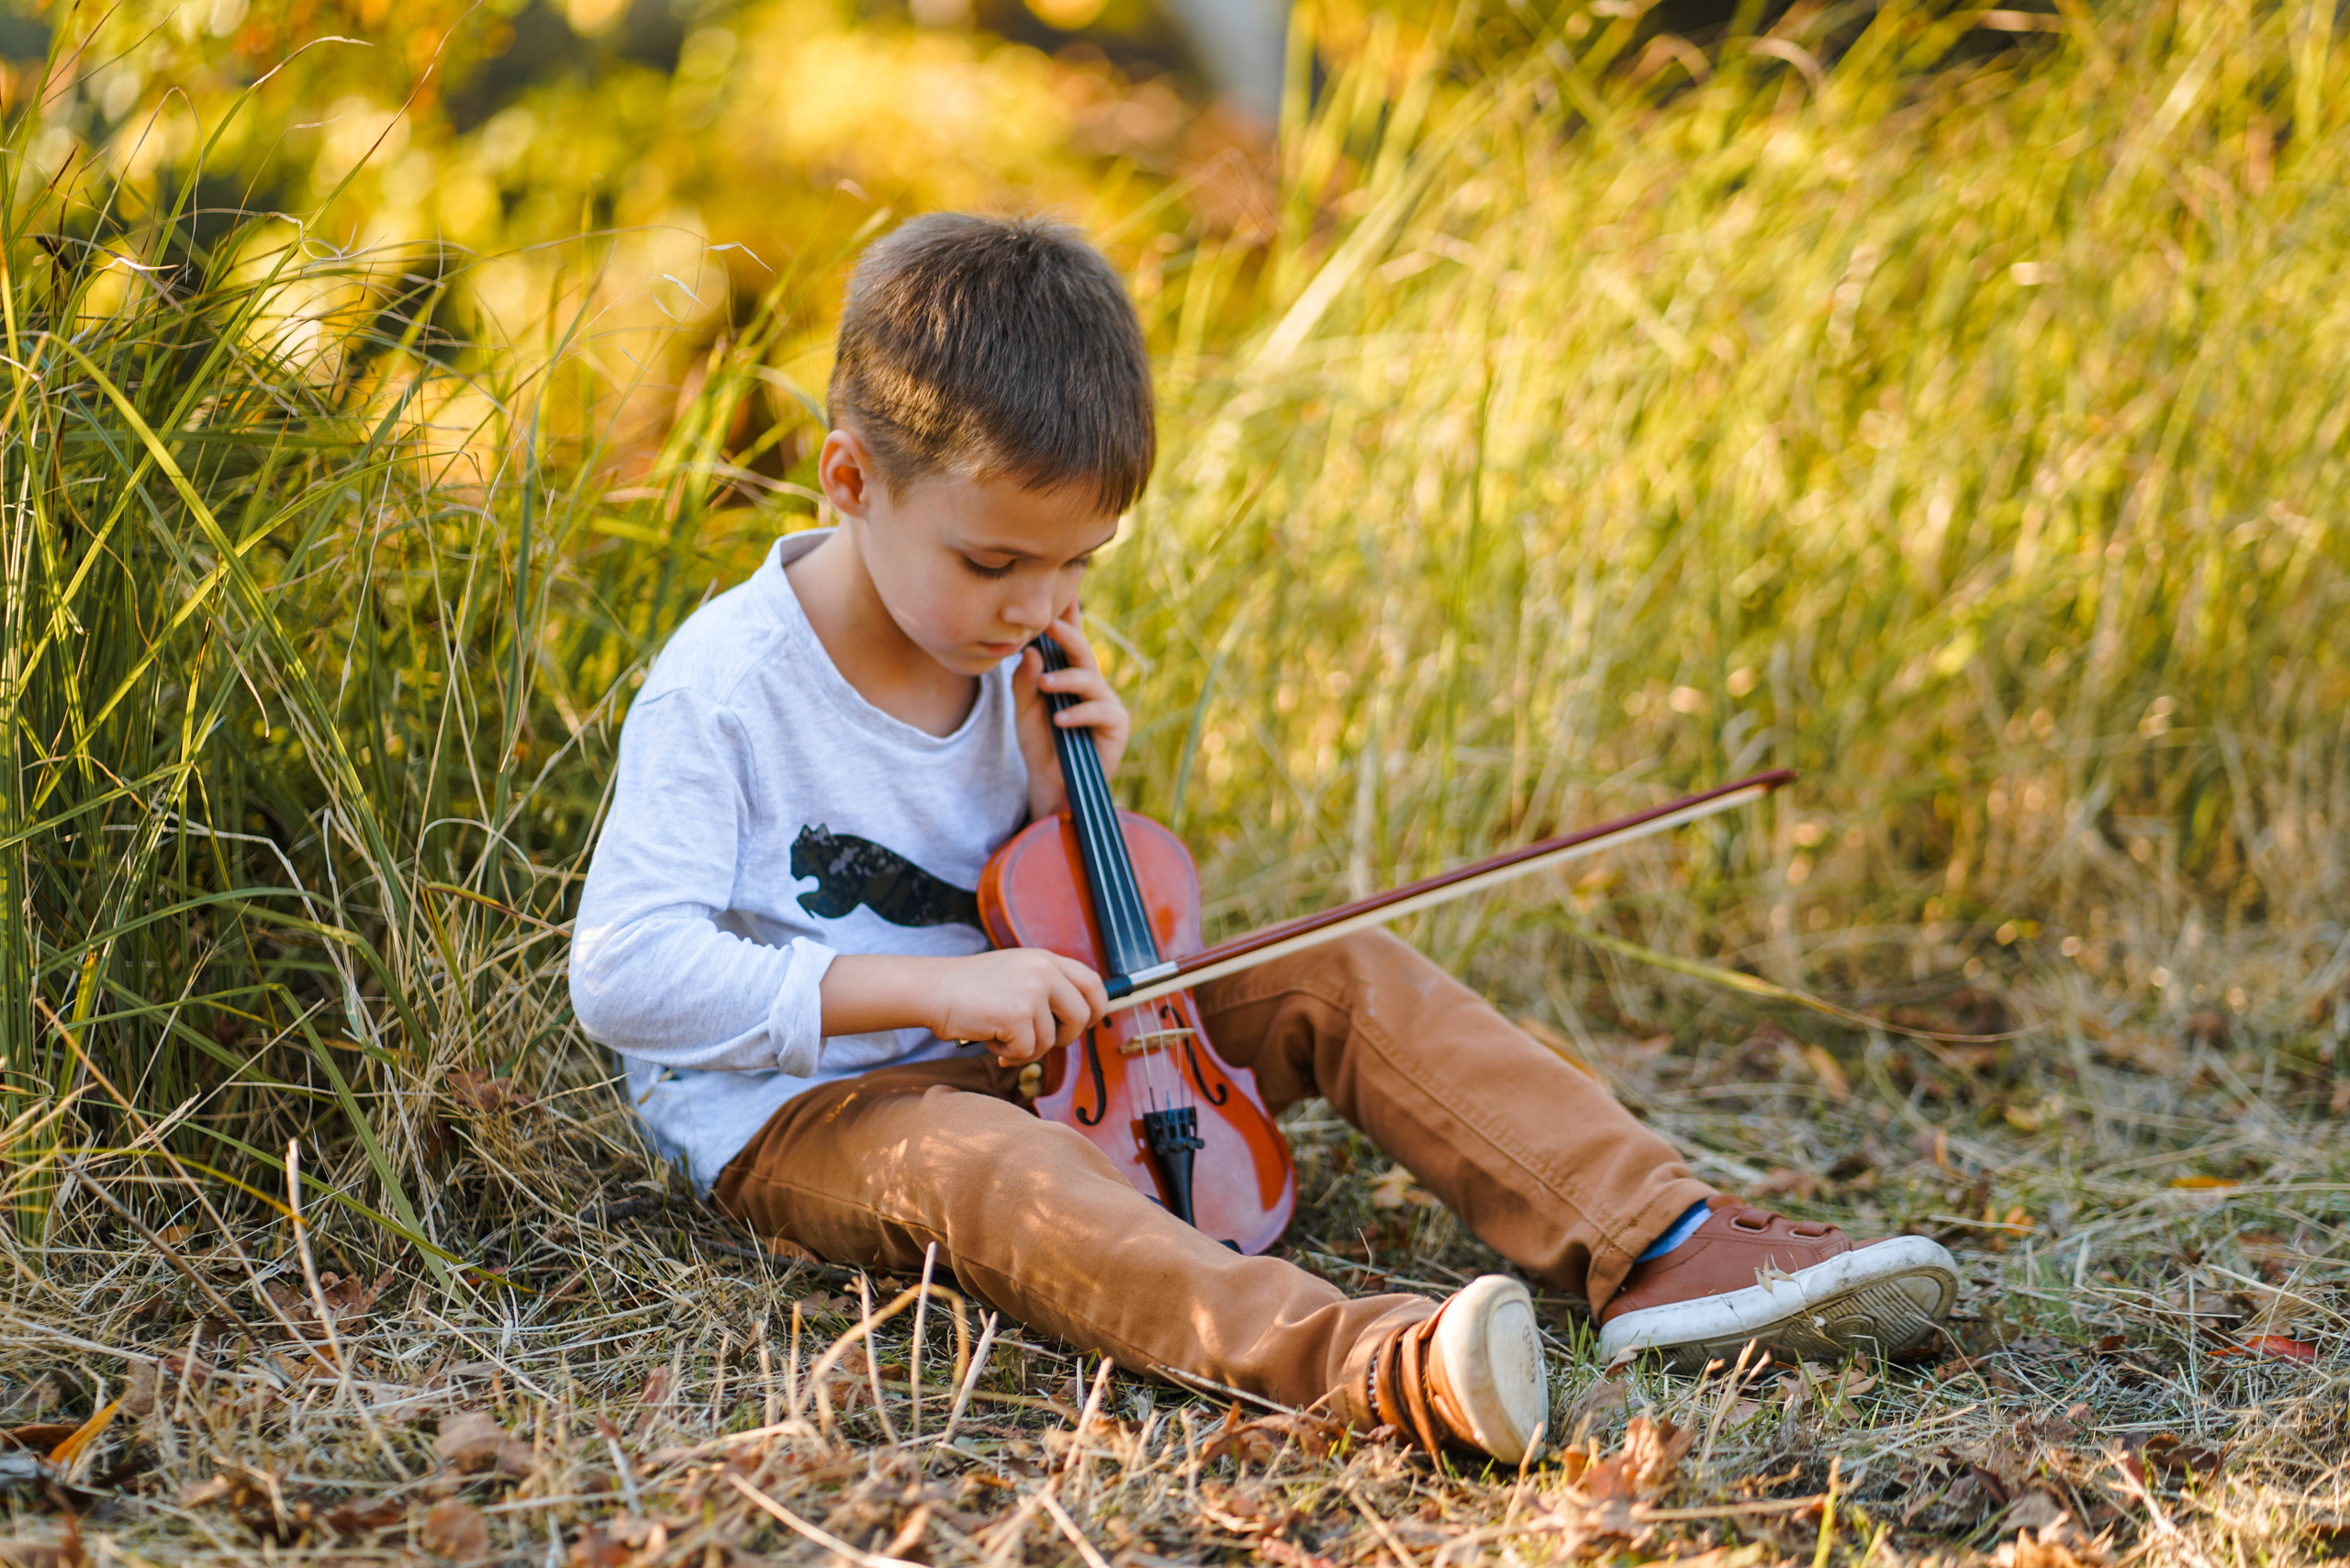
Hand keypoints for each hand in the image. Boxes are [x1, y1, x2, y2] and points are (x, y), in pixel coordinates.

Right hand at [931, 948, 1107, 1065]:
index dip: (1096, 1008)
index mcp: (1045, 959)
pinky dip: (1007, 1053)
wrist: (933, 990)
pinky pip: (1026, 1051)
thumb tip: (1078, 1019)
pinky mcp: (1017, 1015)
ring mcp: (1032, 992)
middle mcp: (1044, 971)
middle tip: (1038, 1041)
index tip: (1085, 1024)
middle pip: (1081, 1016)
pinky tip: (989, 1038)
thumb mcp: (1016, 973)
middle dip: (1065, 1037)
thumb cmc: (969, 988)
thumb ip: (1046, 987)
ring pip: (1050, 1040)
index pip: (1093, 983)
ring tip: (1000, 1034)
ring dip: (1026, 1048)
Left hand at [1013, 608, 1130, 821]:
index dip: (1067, 616)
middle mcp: (1091, 684)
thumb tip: (1030, 653)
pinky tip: (1060, 719)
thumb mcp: (1023, 711)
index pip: (1068, 641)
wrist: (1051, 785)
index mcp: (1069, 676)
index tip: (1062, 591)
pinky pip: (1100, 711)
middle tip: (1050, 625)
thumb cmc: (1040, 744)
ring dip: (1066, 679)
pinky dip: (1078, 713)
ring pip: (1091, 680)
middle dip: (1068, 636)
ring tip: (1045, 685)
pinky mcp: (1116, 726)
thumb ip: (1024, 682)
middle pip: (1083, 652)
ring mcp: (1106, 704)